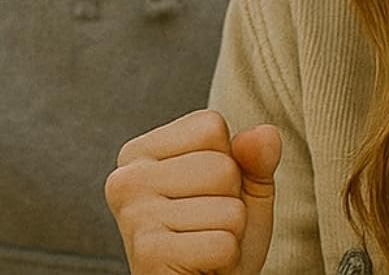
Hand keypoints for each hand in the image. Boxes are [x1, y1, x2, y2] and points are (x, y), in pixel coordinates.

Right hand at [106, 109, 280, 274]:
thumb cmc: (218, 232)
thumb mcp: (244, 187)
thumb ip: (257, 156)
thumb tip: (262, 133)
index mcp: (139, 152)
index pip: (211, 126)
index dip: (228, 161)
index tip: (205, 192)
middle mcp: (126, 179)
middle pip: (221, 167)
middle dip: (231, 200)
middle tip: (204, 223)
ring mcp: (133, 217)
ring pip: (228, 208)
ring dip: (230, 231)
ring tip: (202, 242)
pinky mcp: (148, 254)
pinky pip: (222, 244)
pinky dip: (225, 257)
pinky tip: (200, 264)